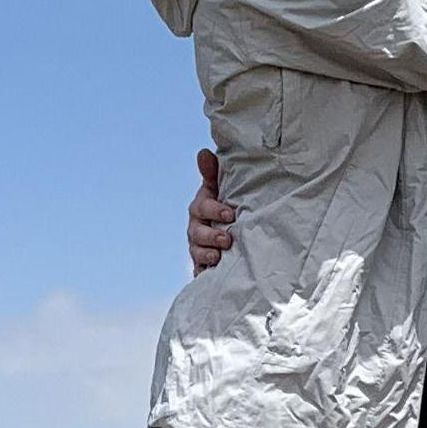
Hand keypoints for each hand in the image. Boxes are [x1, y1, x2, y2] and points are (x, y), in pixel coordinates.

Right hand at [189, 148, 235, 271]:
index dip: (214, 210)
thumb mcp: (220, 189)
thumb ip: (212, 173)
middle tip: (227, 240)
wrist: (230, 233)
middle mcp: (196, 228)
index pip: (202, 208)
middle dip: (211, 236)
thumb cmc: (226, 205)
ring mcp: (198, 248)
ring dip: (207, 255)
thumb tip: (203, 152)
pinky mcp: (203, 266)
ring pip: (197, 253)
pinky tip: (212, 275)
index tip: (230, 214)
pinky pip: (201, 272)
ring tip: (219, 257)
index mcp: (201, 208)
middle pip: (197, 233)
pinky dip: (205, 274)